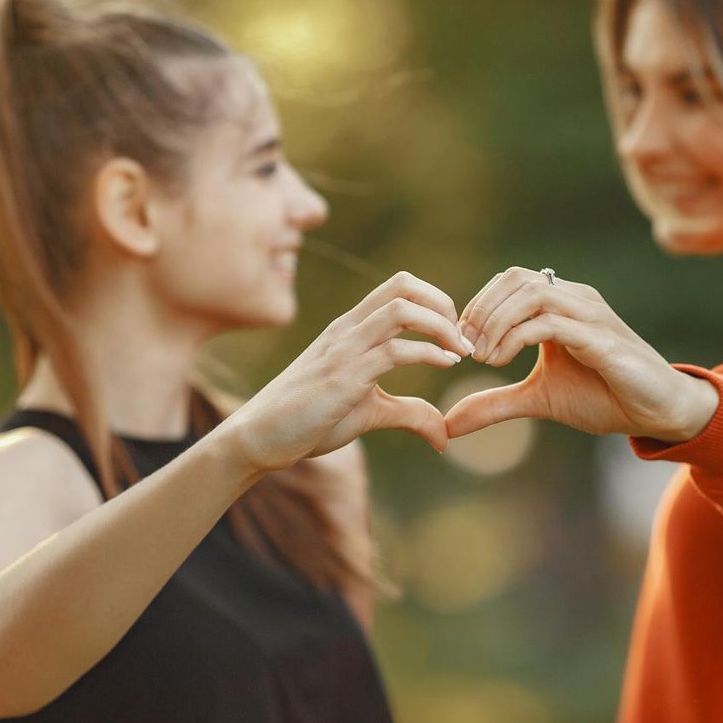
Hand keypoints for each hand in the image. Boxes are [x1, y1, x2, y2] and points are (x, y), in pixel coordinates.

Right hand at [223, 271, 472, 472]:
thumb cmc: (309, 421)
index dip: (437, 303)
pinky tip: (444, 365)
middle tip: (461, 340)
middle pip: (404, 285)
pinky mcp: (343, 377)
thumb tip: (443, 434)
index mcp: (351, 328)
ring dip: (441, 325)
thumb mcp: (369, 412)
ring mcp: (344, 350)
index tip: (455, 337)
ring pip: (401, 310)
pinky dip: (428, 353)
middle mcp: (348, 329)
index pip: (399, 288)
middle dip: (444, 305)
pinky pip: (393, 351)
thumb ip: (407, 412)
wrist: (260, 437)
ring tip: (458, 351)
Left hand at [445, 267, 717, 441]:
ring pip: (532, 293)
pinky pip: (550, 322)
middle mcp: (575, 299)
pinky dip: (516, 337)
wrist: (656, 412)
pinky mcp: (601, 339)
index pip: (509, 281)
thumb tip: (449, 421)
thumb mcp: (539, 399)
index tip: (460, 343)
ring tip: (482, 356)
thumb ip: (496, 403)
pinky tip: (501, 360)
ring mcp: (590, 315)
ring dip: (496, 321)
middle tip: (465, 348)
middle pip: (515, 278)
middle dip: (481, 310)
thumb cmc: (604, 397)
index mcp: (560, 304)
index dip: (478, 306)